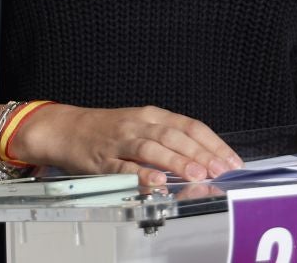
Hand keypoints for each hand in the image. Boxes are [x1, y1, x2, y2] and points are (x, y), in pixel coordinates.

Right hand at [12, 103, 243, 186]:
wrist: (65, 128)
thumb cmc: (107, 130)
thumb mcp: (141, 126)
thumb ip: (169, 140)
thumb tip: (205, 158)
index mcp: (152, 116)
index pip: (190, 126)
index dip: (213, 143)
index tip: (231, 160)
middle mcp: (139, 125)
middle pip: (175, 136)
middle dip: (201, 154)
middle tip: (220, 170)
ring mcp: (120, 141)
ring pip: (152, 149)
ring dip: (177, 162)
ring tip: (197, 174)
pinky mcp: (103, 159)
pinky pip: (124, 167)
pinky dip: (141, 174)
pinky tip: (156, 181)